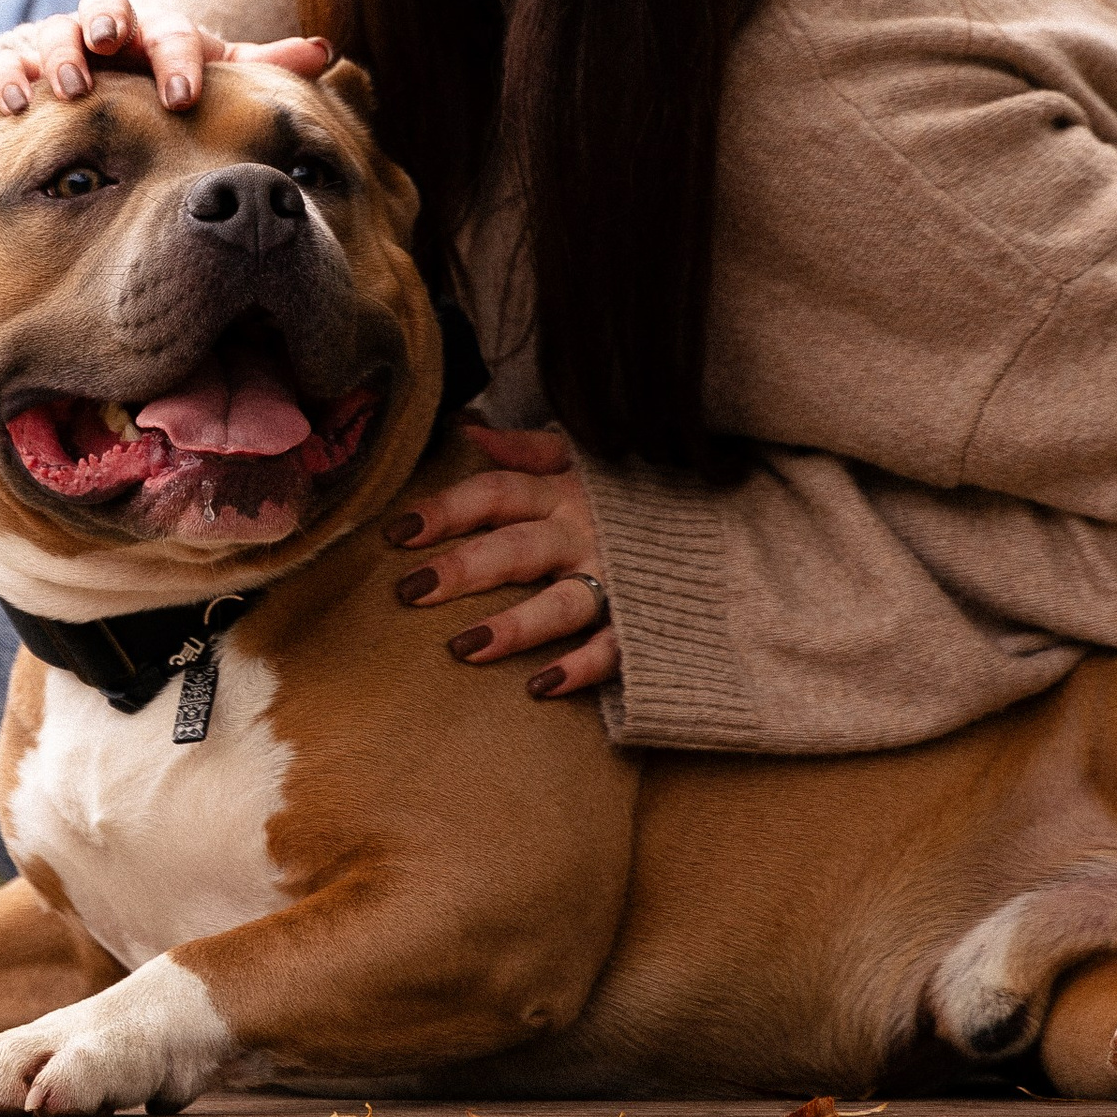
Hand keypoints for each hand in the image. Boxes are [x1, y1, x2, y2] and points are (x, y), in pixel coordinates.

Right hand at [0, 0, 330, 116]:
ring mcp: (62, 43)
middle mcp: (111, 30)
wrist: (102, 88)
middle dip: (107, 21)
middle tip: (109, 46)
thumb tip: (327, 51)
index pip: (174, 30)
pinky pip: (6, 62)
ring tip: (64, 86)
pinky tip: (13, 106)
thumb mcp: (214, 75)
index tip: (183, 96)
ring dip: (57, 53)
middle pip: (107, 5)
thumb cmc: (166, 85)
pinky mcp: (19, 64)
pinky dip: (9, 78)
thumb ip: (264, 64)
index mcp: (160, 31)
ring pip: (54, 30)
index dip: (178, 58)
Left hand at [385, 424, 618, 699]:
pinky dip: (582, 668)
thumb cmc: (633, 495)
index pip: (496, 493)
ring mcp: (614, 580)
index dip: (447, 509)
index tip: (398, 531)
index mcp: (562, 492)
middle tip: (410, 591)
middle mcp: (583, 534)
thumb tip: (470, 430)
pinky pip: (613, 648)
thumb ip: (529, 447)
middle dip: (464, 568)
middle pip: (517, 549)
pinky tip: (541, 686)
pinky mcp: (642, 621)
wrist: (718, 524)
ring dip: (515, 626)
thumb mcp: (585, 458)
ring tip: (464, 648)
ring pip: (561, 603)